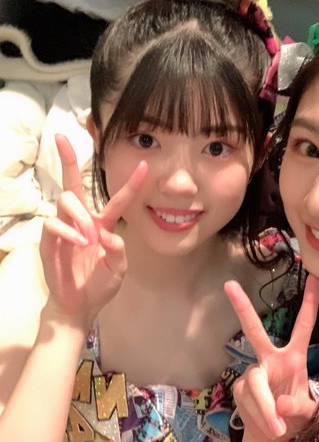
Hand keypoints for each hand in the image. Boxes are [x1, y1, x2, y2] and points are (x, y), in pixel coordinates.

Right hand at [39, 134, 146, 324]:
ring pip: (67, 200)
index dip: (132, 183)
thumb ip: (118, 251)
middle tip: (60, 136)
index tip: (145, 164)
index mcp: (103, 224)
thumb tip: (107, 235)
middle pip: (74, 183)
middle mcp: (83, 220)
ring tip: (89, 239)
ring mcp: (65, 227)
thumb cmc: (99, 285)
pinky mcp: (49, 238)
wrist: (79, 305)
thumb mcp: (118, 270)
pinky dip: (68, 230)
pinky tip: (80, 243)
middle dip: (68, 159)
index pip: (118, 200)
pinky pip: (54, 223)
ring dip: (80, 216)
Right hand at [224, 274, 318, 440]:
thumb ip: (299, 407)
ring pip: (256, 385)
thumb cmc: (296, 418)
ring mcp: (253, 373)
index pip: (304, 326)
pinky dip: (259, 416)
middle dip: (242, 307)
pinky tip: (267, 426)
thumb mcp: (309, 414)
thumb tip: (280, 403)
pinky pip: (248, 401)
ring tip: (277, 428)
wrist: (272, 438)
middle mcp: (271, 359)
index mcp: (294, 358)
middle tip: (229, 284)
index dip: (310, 302)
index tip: (315, 277)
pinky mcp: (239, 389)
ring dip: (266, 409)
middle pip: (254, 331)